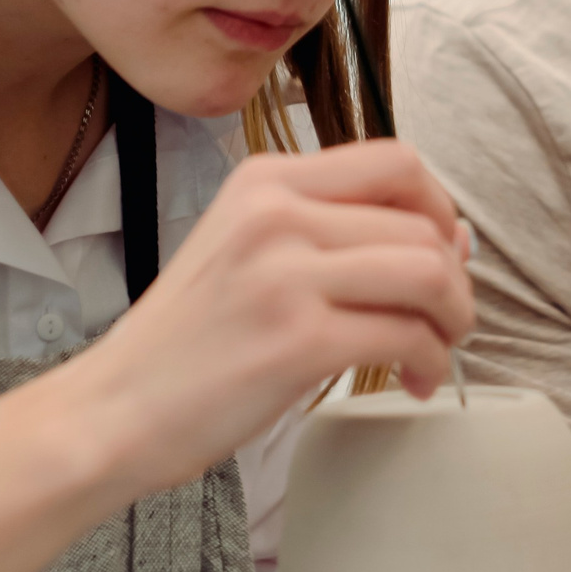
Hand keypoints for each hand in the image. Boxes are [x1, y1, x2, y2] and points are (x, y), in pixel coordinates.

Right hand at [51, 140, 474, 491]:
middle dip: (454, 281)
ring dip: (453, 319)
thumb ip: (336, 231)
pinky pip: (408, 336)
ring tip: (434, 351)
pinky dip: (429, 362)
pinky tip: (412, 380)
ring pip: (429, 273)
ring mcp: (286, 275)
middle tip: (444, 322)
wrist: (116, 409)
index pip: (396, 162)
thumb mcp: (249, 250)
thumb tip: (454, 237)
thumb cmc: (188, 342)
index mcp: (265, 180)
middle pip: (422, 225)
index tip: (444, 252)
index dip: (440, 209)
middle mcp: (276, 214)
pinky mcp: (299, 341)